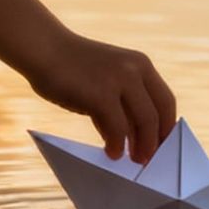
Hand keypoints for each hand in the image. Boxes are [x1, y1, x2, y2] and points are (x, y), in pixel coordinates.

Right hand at [26, 31, 176, 165]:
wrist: (43, 48)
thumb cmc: (70, 68)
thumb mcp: (105, 81)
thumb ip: (121, 103)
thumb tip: (131, 137)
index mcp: (140, 63)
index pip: (166, 101)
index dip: (166, 127)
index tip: (161, 145)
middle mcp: (135, 69)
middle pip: (158, 113)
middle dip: (155, 141)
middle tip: (148, 159)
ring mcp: (119, 80)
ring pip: (145, 121)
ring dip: (141, 145)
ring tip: (133, 159)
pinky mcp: (101, 94)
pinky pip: (118, 128)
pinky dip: (117, 144)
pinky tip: (112, 152)